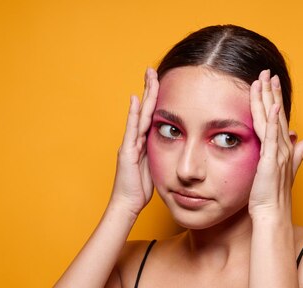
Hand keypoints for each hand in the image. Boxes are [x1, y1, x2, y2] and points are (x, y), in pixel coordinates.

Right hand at [109, 68, 158, 216]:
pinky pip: (131, 129)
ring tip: (148, 77)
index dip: (155, 98)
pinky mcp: (127, 151)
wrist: (127, 203)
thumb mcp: (155, 167)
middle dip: (149, 89)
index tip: (160, 81)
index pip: (150, 115)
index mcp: (143, 141)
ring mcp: (129, 143)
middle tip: (153, 70)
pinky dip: (133, 114)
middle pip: (143, 109)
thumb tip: (176, 147)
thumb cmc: (140, 188)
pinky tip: (135, 100)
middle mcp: (134, 138)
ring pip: (138, 114)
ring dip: (144, 95)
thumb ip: (160, 154)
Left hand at [248, 69, 302, 218]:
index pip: (277, 118)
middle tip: (266, 72)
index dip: (274, 99)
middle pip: (275, 114)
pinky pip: (272, 138)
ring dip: (269, 99)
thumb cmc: (274, 196)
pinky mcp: (272, 161)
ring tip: (264, 80)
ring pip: (272, 120)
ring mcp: (278, 153)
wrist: (273, 214)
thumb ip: (298, 153)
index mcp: (283, 148)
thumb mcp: (286, 170)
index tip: (270, 82)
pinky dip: (273, 122)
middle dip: (271, 92)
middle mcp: (283, 147)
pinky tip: (274, 107)